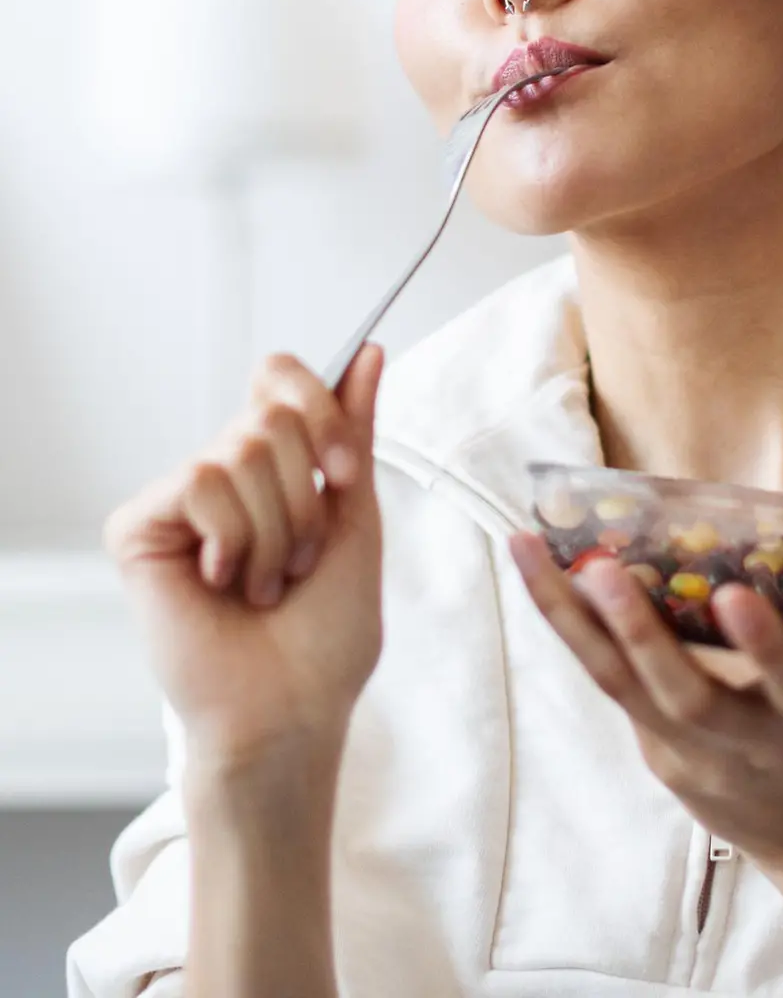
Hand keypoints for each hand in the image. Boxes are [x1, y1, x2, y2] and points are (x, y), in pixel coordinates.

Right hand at [104, 346, 385, 772]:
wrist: (295, 704)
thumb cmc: (328, 625)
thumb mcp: (356, 512)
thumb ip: (354, 431)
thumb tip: (371, 349)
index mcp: (274, 464)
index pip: (281, 376)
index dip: (321, 407)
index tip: (345, 476)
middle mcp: (223, 470)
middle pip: (271, 413)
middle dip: (308, 493)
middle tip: (302, 558)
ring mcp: (180, 498)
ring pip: (239, 450)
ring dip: (278, 529)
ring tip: (266, 583)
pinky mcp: (140, 526)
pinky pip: (200, 480)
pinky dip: (234, 537)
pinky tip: (222, 582)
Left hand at [508, 496, 782, 873]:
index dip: (762, 648)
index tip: (736, 595)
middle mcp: (742, 738)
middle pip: (683, 694)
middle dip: (643, 637)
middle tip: (604, 571)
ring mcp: (684, 744)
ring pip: (618, 686)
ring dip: (571, 619)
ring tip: (528, 547)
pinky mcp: (646, 737)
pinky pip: (599, 679)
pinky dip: (564, 626)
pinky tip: (534, 563)